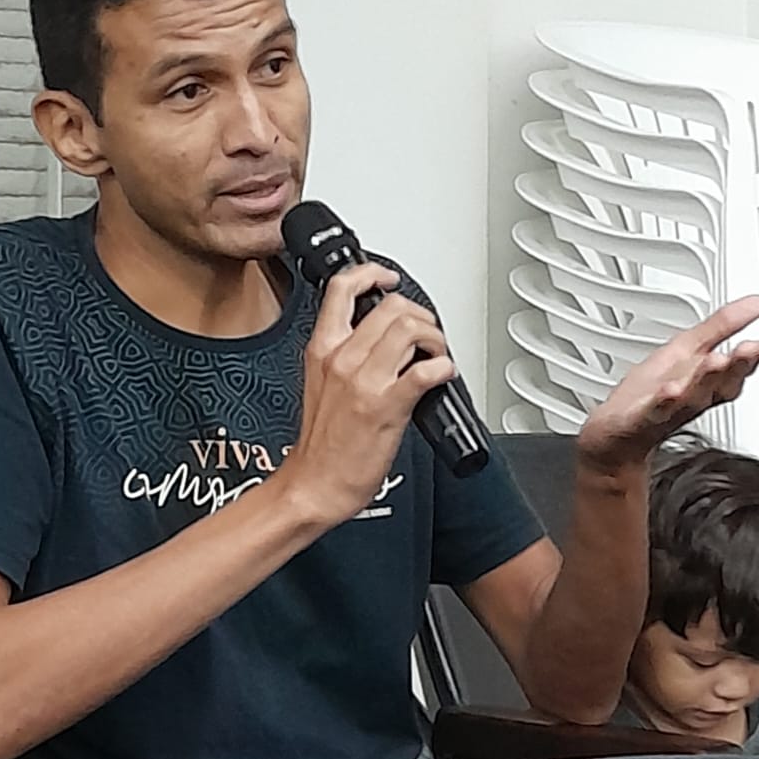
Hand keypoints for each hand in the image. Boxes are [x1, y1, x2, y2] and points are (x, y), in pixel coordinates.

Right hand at [281, 263, 455, 526]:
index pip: (343, 288)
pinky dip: (443, 367)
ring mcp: (363, 381)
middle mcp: (342, 358)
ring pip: (409, 329)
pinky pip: (424, 371)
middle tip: (427, 336)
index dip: (373, 273)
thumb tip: (382, 340)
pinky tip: (442, 376)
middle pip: (391, 306)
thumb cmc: (322, 444)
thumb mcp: (321, 383)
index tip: (389, 279)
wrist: (315, 485)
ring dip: (435, 339)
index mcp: (323, 348)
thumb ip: (345, 355)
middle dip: (420, 316)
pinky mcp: (386, 406)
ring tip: (435, 356)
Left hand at [578, 295, 758, 468]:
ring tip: (716, 361)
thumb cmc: (653, 392)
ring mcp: (667, 409)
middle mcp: (692, 397)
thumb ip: (722, 327)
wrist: (617, 434)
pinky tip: (669, 390)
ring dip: (705, 379)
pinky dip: (663, 401)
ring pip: (692, 395)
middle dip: (736, 366)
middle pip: (719, 383)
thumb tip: (756, 304)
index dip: (752, 358)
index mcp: (706, 382)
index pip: (735, 370)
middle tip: (749, 349)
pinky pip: (654, 410)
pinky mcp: (641, 418)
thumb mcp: (689, 349)